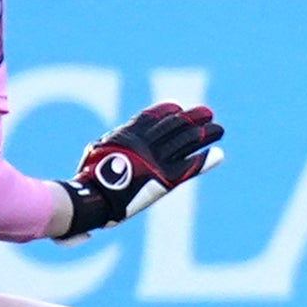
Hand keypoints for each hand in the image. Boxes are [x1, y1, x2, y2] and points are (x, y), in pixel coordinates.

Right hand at [57, 101, 221, 238]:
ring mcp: (157, 160)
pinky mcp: (165, 179)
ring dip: (206, 133)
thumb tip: (110, 141)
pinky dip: (205, 160)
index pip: (152, 116)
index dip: (167, 111)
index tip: (178, 107)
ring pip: (188, 141)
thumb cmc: (87, 178)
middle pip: (176, 125)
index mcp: (128, 135)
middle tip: (207, 113)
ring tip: (219, 129)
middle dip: (193, 117)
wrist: (90, 199)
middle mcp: (146, 144)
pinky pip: (190, 166)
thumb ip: (110, 144)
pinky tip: (217, 154)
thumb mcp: (96, 152)